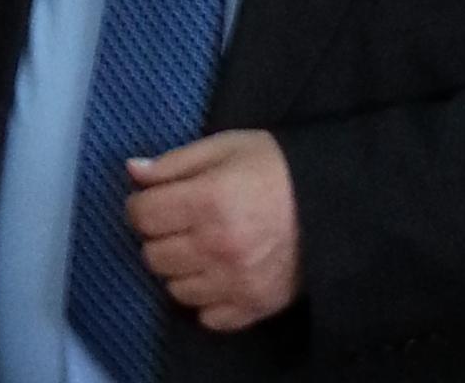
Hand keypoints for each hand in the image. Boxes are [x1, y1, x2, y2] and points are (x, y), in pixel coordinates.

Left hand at [126, 128, 300, 333]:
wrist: (331, 202)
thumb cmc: (274, 167)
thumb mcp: (225, 146)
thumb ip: (175, 162)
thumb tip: (133, 171)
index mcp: (208, 200)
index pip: (143, 216)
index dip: (139, 205)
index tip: (151, 200)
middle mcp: (217, 247)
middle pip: (154, 256)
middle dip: (158, 236)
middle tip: (178, 221)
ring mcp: (235, 283)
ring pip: (175, 289)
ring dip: (179, 268)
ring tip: (199, 246)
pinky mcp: (253, 308)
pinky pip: (207, 316)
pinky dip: (205, 298)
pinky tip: (217, 273)